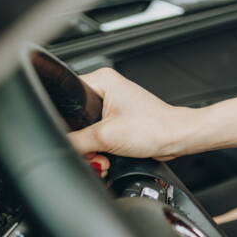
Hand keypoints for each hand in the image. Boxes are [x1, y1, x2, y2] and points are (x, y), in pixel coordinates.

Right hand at [67, 68, 190, 159]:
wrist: (177, 138)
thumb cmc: (155, 128)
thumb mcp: (105, 136)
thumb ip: (75, 141)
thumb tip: (59, 146)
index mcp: (102, 80)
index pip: (65, 96)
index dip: (64, 120)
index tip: (74, 135)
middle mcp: (107, 89)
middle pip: (74, 119)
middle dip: (82, 141)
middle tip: (94, 150)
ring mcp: (113, 106)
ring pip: (85, 131)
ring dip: (92, 149)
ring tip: (104, 155)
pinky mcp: (118, 121)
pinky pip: (98, 136)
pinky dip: (100, 149)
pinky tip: (107, 157)